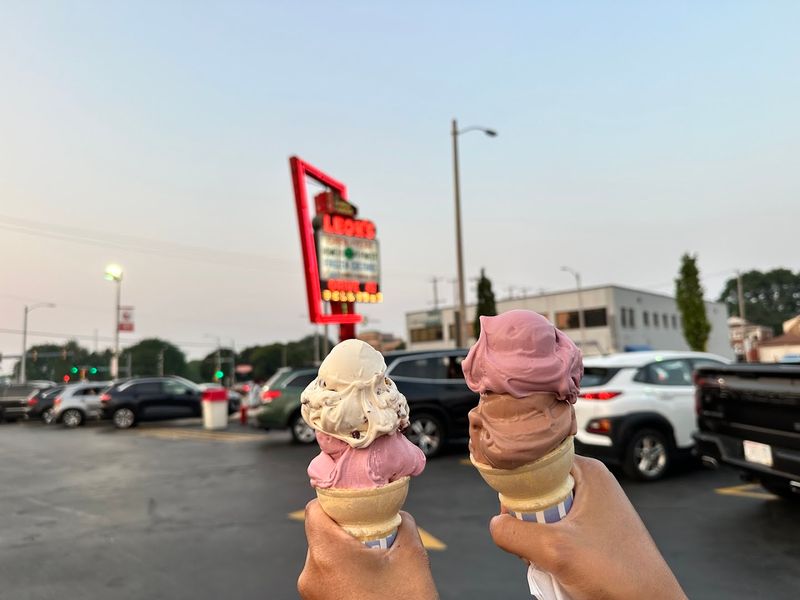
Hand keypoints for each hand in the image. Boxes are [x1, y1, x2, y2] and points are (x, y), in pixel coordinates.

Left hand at [298, 500, 438, 599]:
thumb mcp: (413, 557)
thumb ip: (403, 524)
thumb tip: (397, 513)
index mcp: (328, 554)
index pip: (314, 509)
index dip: (334, 499)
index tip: (355, 500)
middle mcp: (311, 573)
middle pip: (320, 532)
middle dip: (346, 527)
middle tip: (373, 528)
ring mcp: (311, 594)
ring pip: (324, 555)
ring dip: (346, 551)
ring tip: (374, 558)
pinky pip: (326, 577)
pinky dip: (343, 571)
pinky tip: (369, 578)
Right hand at [490, 455, 686, 599]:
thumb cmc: (619, 574)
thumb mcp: (555, 550)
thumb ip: (515, 533)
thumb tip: (495, 525)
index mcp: (587, 471)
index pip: (534, 460)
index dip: (517, 484)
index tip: (512, 507)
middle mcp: (591, 484)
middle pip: (536, 490)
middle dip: (527, 518)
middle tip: (534, 540)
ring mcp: (593, 508)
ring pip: (544, 514)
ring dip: (538, 537)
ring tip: (550, 557)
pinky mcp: (593, 530)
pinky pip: (557, 531)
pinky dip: (550, 548)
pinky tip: (558, 564)